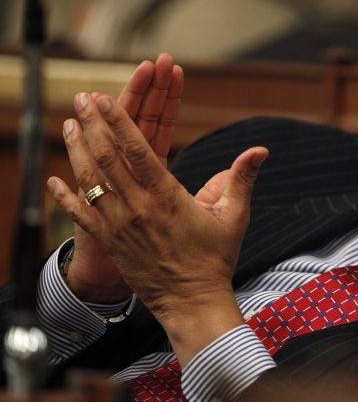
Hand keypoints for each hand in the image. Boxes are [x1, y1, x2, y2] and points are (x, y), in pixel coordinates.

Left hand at [47, 93, 268, 365]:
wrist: (192, 302)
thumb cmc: (215, 259)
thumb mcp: (234, 216)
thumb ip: (241, 178)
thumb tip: (260, 150)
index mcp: (167, 196)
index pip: (137, 150)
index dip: (119, 121)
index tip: (105, 99)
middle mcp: (138, 208)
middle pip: (108, 158)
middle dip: (93, 125)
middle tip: (82, 99)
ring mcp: (120, 225)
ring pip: (91, 181)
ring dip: (77, 150)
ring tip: (68, 124)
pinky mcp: (111, 242)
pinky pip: (81, 216)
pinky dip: (65, 197)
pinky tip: (52, 180)